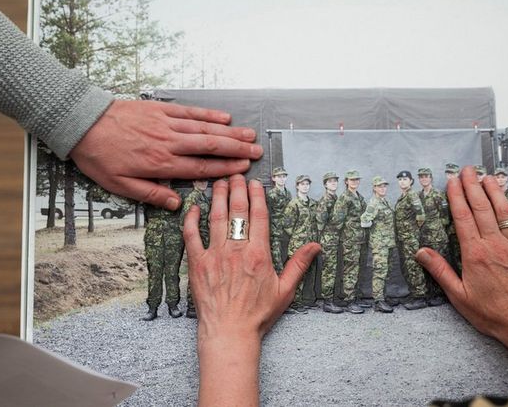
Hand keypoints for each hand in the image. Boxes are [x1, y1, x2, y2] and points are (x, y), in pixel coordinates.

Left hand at [70, 100, 262, 209]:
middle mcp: (169, 143)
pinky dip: (208, 114)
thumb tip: (176, 204)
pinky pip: (189, 112)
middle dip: (236, 150)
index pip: (200, 168)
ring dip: (228, 132)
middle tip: (257, 152)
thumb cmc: (99, 157)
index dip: (225, 169)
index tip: (243, 169)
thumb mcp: (119, 185)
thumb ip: (150, 194)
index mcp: (160, 164)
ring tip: (249, 135)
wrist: (81, 123)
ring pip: (204, 129)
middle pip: (210, 146)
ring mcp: (166, 124)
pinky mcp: (160, 110)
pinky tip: (224, 117)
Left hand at [183, 176, 319, 406]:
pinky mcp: (198, 264)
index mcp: (259, 254)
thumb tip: (315, 246)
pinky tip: (194, 208)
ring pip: (215, 218)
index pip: (258, 217)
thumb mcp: (285, 290)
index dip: (257, 196)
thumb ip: (299, 264)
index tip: (255, 184)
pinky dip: (191, 220)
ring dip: (217, 197)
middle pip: (237, 211)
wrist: (229, 332)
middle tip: (235, 175)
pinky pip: (192, 237)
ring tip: (218, 183)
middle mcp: (236, 250)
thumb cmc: (257, 314)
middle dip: (236, 190)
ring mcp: (215, 255)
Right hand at [415, 166, 507, 340]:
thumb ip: (440, 271)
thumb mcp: (458, 296)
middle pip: (481, 208)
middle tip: (466, 170)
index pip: (463, 217)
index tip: (451, 182)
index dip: (456, 197)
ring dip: (495, 191)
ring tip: (487, 176)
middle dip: (472, 186)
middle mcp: (495, 244)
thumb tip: (420, 252)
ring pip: (504, 211)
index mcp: (475, 254)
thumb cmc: (490, 313)